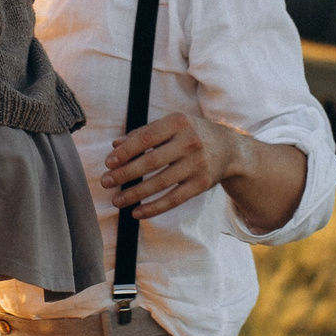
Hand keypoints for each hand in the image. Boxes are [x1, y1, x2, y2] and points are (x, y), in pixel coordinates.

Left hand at [102, 112, 241, 218]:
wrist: (230, 148)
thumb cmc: (192, 133)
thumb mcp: (172, 125)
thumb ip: (144, 133)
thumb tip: (115, 144)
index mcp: (178, 123)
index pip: (146, 138)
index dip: (125, 152)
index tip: (108, 162)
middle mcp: (189, 142)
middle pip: (151, 162)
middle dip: (124, 174)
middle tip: (105, 182)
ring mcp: (197, 164)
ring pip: (160, 183)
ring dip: (135, 194)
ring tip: (117, 200)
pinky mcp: (202, 184)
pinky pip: (174, 199)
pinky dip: (154, 208)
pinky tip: (137, 212)